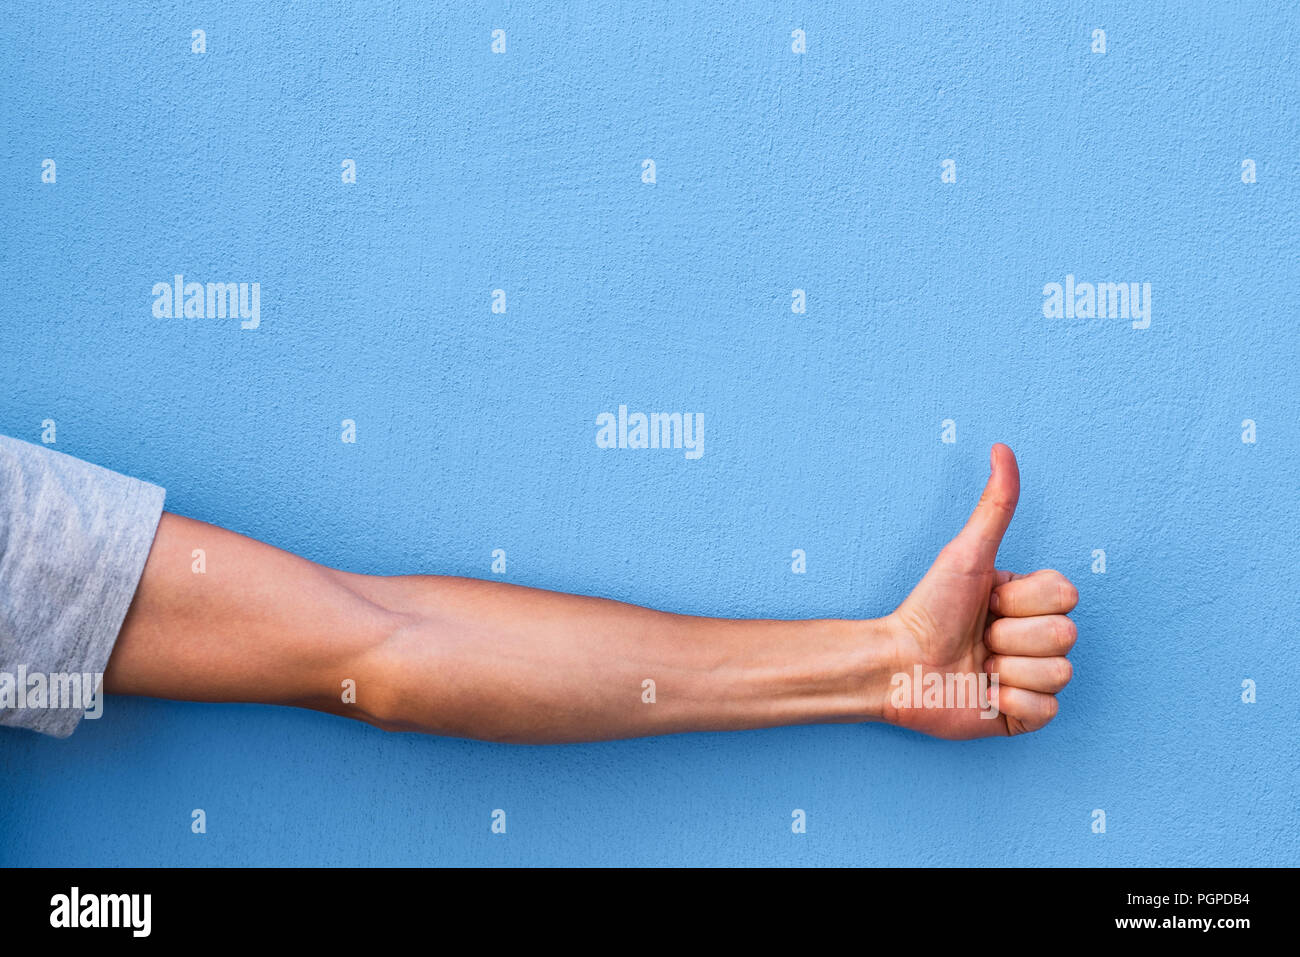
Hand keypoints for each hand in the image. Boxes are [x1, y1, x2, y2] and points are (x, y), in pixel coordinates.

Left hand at [884, 444, 1077, 738]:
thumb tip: (1002, 448)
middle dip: (1012, 636)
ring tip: (977, 665)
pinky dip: (1012, 703)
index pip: (1066, 596)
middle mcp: (1035, 638)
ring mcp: (1033, 679)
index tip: (987, 601)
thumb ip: (994, 506)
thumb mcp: (966, 555)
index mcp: (1029, 601)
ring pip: (1059, 673)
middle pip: (1065, 634)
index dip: (1022, 600)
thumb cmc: (927, 608)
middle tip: (978, 637)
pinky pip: (1049, 711)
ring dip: (1008, 670)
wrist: (897, 665)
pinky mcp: (1024, 717)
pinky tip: (983, 695)